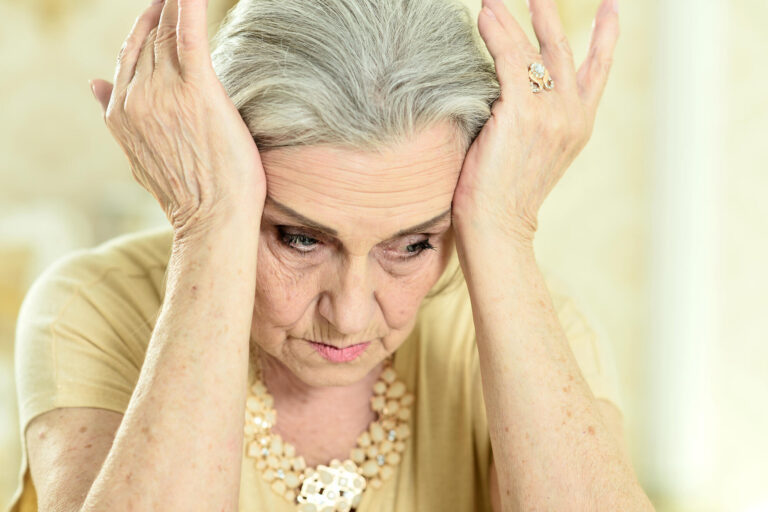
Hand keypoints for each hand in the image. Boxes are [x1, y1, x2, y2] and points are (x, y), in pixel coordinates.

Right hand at [89, 0, 265, 238]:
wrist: (213, 220)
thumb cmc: (188, 195)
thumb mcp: (138, 156)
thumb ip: (115, 116)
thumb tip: (93, 83)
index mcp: (121, 111)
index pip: (129, 56)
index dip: (144, 31)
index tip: (156, 12)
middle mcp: (135, 97)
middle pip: (148, 40)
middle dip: (160, 12)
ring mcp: (164, 91)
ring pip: (166, 33)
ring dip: (173, 4)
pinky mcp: (197, 89)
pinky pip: (189, 33)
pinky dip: (187, 5)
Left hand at [451, 0, 618, 244]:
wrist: (498, 228)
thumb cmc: (506, 196)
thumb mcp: (534, 154)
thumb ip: (537, 121)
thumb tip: (514, 95)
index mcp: (580, 125)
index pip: (597, 71)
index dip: (606, 37)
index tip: (611, 9)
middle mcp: (572, 115)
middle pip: (565, 51)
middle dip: (550, 16)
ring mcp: (550, 113)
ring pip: (535, 51)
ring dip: (514, 19)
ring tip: (494, 0)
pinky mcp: (522, 114)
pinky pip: (510, 60)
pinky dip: (496, 34)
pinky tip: (485, 15)